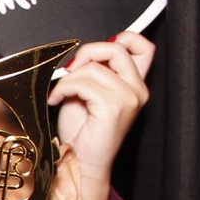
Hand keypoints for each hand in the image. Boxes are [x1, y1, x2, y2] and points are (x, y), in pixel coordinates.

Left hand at [48, 31, 154, 199]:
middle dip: (87, 52)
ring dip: (68, 77)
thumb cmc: (84, 132)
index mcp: (135, 84)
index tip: (94, 54)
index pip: (143, 46)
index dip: (121, 38)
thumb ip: (93, 71)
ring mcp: (128, 97)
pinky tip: (57, 99)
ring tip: (60, 93)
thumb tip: (81, 55)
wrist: (81, 161)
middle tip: (71, 69)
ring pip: (93, 66)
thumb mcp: (88, 93)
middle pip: (117, 47)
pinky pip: (82, 82)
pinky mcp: (113, 106)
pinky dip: (63, 88)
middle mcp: (137, 89)